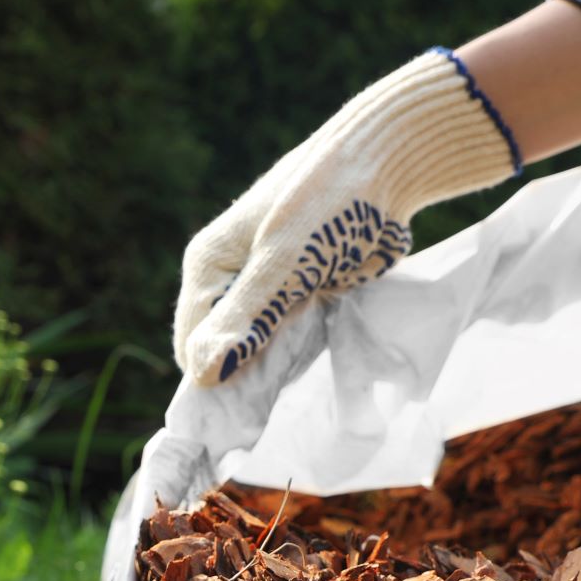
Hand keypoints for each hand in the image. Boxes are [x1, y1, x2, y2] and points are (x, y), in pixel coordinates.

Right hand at [173, 48, 518, 386]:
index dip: (212, 380)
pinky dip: (301, 356)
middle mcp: (230, 278)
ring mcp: (268, 287)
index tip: (243, 416)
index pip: (191, 344)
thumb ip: (246, 317)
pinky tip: (316, 369)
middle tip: (274, 405)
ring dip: (274, 370)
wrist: (389, 164)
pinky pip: (292, 339)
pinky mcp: (303, 293)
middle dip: (242, 378)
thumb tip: (203, 374)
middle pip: (222, 349)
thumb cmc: (329, 203)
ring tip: (296, 388)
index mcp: (208, 265)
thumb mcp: (283, 263)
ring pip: (258, 348)